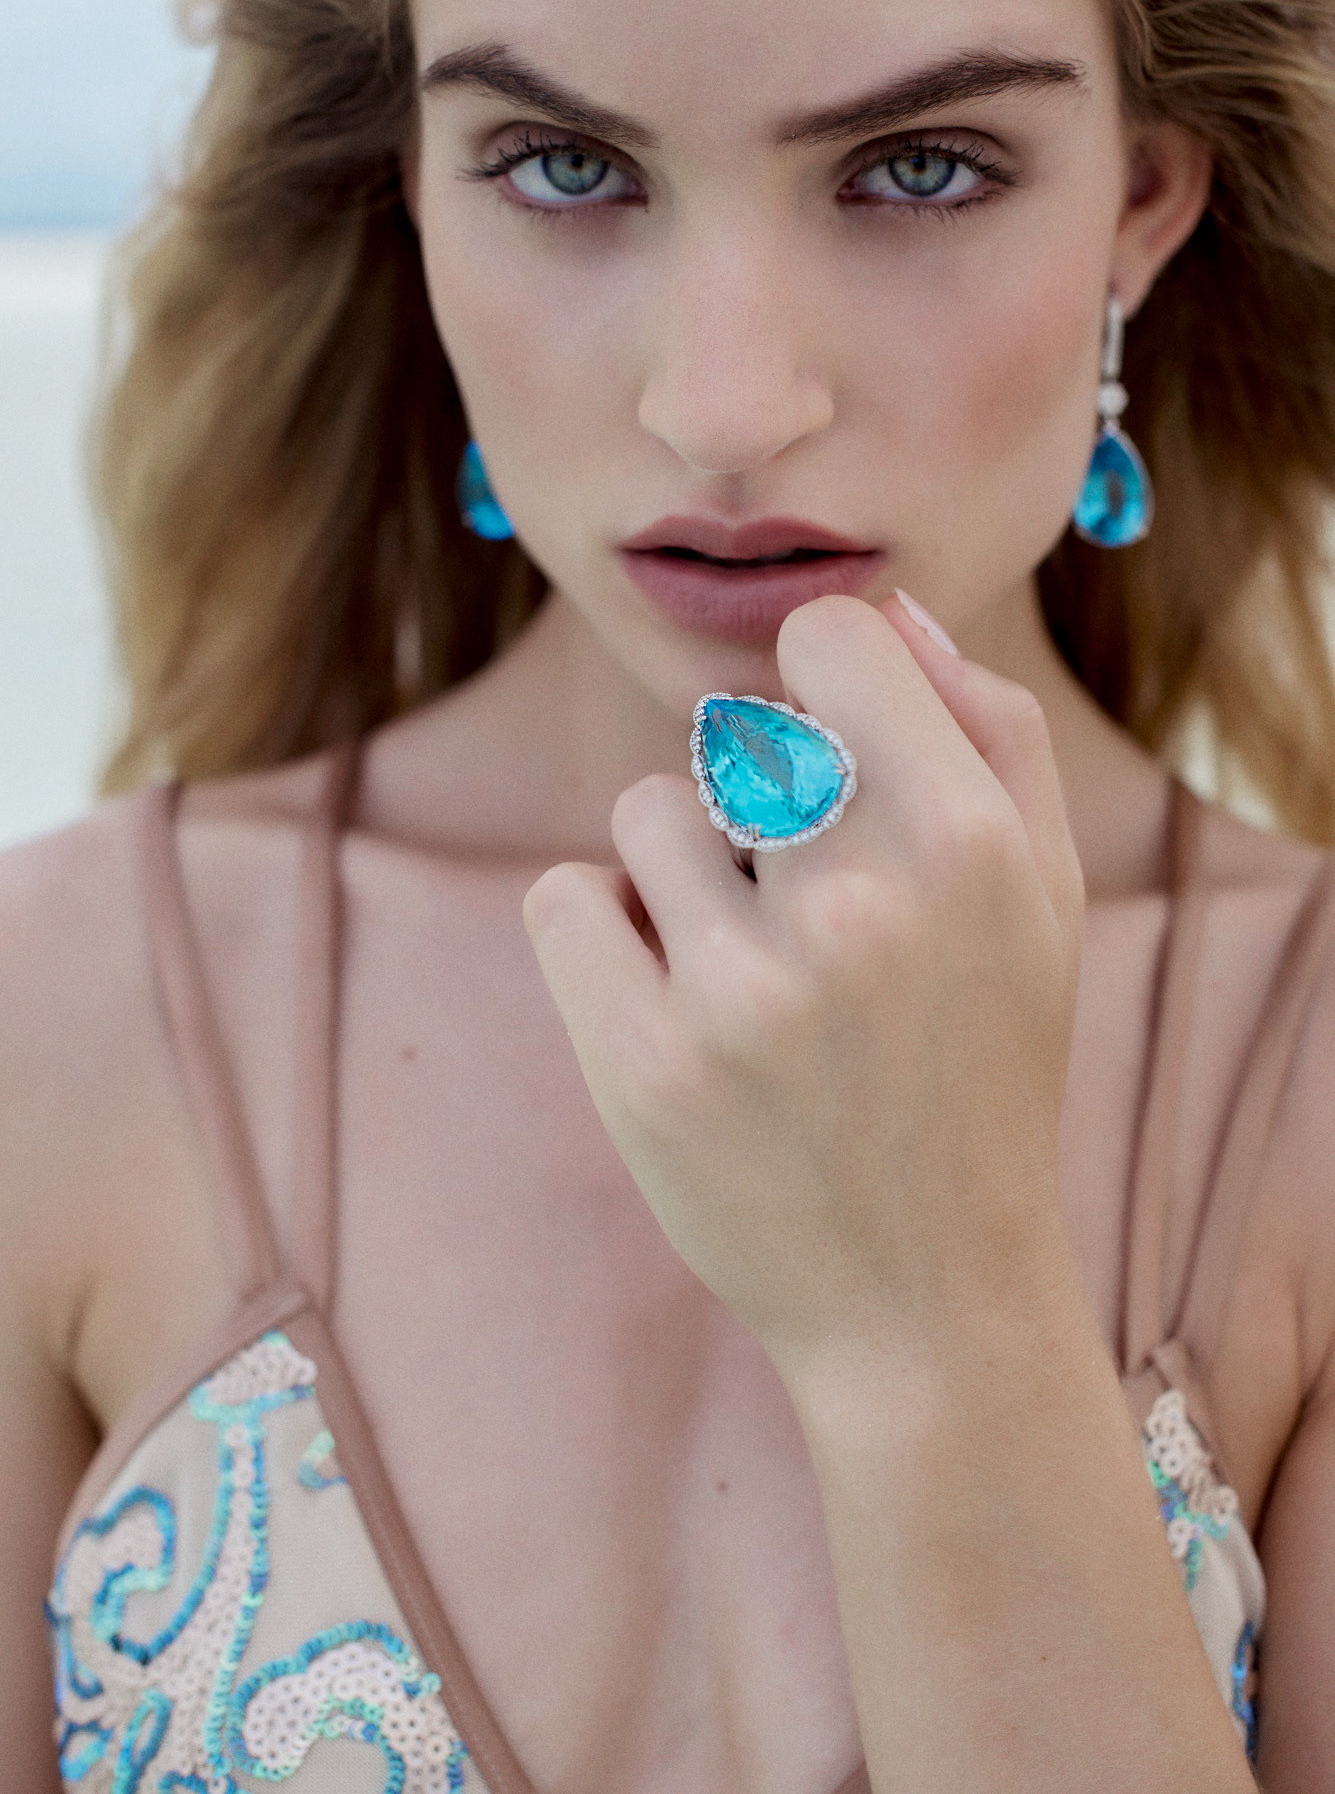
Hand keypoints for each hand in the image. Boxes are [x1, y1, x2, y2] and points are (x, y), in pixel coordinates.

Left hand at [523, 594, 1084, 1377]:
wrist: (927, 1296)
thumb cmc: (983, 1070)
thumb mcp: (1041, 896)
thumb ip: (989, 730)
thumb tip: (891, 615)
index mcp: (969, 845)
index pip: (830, 638)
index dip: (822, 685)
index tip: (833, 759)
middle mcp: (857, 904)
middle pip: (735, 729)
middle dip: (762, 802)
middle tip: (810, 912)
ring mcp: (740, 989)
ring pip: (646, 813)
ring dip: (681, 877)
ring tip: (749, 974)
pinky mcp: (639, 1063)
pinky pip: (563, 897)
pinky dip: (603, 936)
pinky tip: (670, 1002)